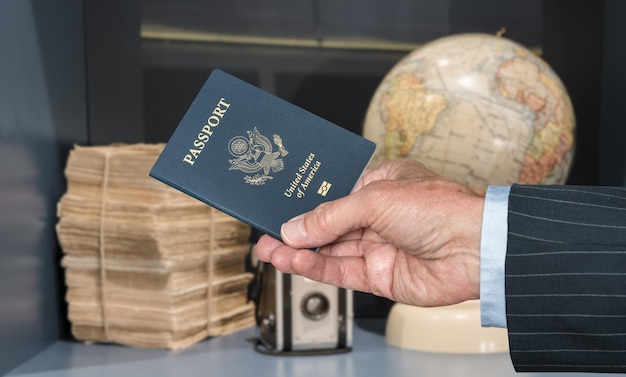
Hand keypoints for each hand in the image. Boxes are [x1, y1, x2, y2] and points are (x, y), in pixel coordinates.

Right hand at [255, 159, 484, 306]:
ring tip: (270, 250)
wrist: (476, 249)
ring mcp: (379, 247)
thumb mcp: (375, 199)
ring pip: (330, 250)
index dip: (306, 202)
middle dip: (296, 230)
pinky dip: (317, 267)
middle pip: (328, 224)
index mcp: (381, 186)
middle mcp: (379, 217)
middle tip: (266, 233)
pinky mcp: (380, 276)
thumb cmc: (441, 209)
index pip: (333, 194)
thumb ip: (330, 216)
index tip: (279, 206)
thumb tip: (296, 227)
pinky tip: (295, 261)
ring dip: (299, 251)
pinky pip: (341, 272)